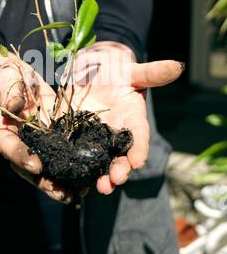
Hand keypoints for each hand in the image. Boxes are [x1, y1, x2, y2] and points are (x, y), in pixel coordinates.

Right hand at [0, 58, 73, 202]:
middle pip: (29, 167)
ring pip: (47, 167)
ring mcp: (37, 142)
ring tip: (77, 194)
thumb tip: (16, 106)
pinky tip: (88, 177)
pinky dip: (72, 166)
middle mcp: (20, 142)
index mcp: (3, 130)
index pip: (9, 147)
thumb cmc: (6, 77)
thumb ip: (10, 93)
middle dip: (44, 182)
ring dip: (60, 182)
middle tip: (61, 193)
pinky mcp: (52, 137)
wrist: (17, 77)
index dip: (21, 157)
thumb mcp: (5, 80)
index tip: (36, 166)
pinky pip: (61, 154)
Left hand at [69, 42, 182, 194]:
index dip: (139, 148)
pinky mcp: (79, 140)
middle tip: (116, 180)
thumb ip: (151, 72)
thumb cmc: (114, 72)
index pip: (139, 134)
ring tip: (101, 187)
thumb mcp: (131, 71)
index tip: (138, 161)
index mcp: (133, 118)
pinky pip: (79, 156)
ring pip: (102, 161)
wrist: (90, 74)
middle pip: (122, 155)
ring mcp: (98, 138)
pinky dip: (79, 168)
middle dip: (121, 169)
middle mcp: (118, 133)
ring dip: (102, 175)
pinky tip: (75, 179)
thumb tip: (177, 66)